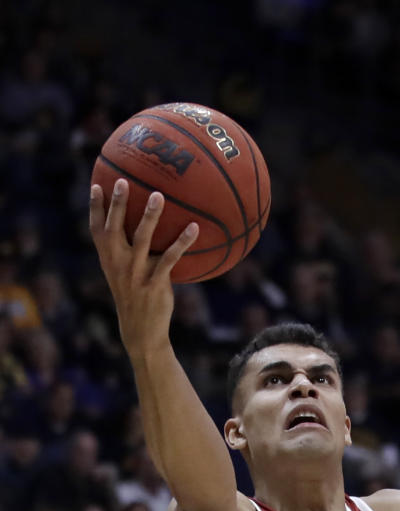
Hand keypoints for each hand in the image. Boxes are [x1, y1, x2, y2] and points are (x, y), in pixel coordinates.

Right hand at [89, 179, 197, 355]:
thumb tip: (138, 228)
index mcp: (108, 259)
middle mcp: (118, 263)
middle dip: (118, 204)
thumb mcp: (123, 275)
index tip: (96, 184)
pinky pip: (170, 257)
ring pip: (142, 239)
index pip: (96, 229)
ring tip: (159, 196)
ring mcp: (136, 272)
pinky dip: (182, 241)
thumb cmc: (134, 296)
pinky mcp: (155, 282)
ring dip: (150, 216)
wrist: (141, 329)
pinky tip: (194, 227)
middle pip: (115, 228)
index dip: (95, 208)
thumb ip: (124, 253)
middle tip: (123, 180)